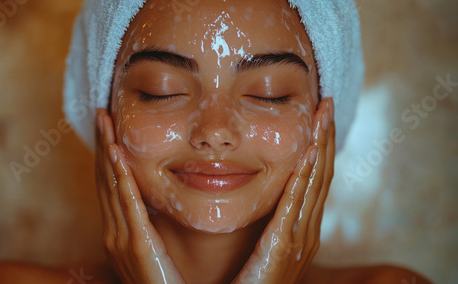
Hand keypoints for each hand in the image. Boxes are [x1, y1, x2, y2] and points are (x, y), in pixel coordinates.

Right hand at [95, 109, 185, 283]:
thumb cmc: (161, 281)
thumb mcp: (148, 248)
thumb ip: (145, 225)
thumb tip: (150, 202)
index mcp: (117, 232)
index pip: (109, 186)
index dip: (107, 156)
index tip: (108, 130)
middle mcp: (114, 232)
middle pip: (105, 180)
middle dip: (103, 145)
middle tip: (101, 114)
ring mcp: (121, 239)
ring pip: (112, 186)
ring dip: (109, 152)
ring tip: (106, 124)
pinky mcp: (138, 245)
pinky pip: (128, 205)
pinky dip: (121, 178)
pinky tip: (118, 157)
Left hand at [232, 98, 334, 283]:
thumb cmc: (253, 278)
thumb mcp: (266, 241)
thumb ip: (272, 216)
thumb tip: (260, 186)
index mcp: (303, 225)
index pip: (315, 176)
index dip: (320, 145)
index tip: (319, 115)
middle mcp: (308, 228)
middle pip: (321, 173)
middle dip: (325, 137)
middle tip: (327, 103)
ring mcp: (300, 237)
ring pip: (315, 182)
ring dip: (319, 146)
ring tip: (322, 115)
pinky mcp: (284, 246)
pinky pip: (296, 204)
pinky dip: (304, 176)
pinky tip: (308, 152)